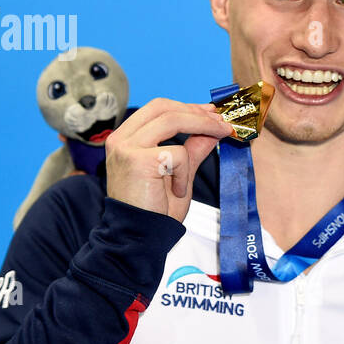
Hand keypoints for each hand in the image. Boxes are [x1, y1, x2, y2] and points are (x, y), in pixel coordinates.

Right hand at [104, 98, 231, 221]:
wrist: (139, 237)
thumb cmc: (154, 209)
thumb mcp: (179, 173)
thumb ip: (192, 149)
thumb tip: (213, 130)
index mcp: (127, 138)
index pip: (158, 109)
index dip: (188, 107)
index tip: (212, 112)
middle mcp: (121, 139)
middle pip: (163, 107)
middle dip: (198, 112)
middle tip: (223, 121)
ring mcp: (126, 148)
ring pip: (172, 120)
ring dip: (203, 126)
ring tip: (221, 135)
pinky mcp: (136, 160)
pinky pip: (176, 153)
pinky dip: (184, 171)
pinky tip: (178, 190)